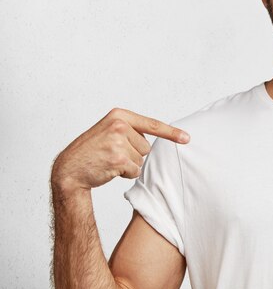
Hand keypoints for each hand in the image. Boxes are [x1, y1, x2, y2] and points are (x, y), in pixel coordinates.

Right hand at [51, 108, 189, 193]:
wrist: (69, 168)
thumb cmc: (92, 150)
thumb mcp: (110, 130)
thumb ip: (131, 130)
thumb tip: (157, 140)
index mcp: (119, 115)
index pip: (152, 124)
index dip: (172, 132)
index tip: (187, 138)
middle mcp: (120, 125)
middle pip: (147, 146)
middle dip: (134, 153)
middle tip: (112, 153)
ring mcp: (118, 141)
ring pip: (142, 159)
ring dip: (129, 164)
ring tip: (109, 160)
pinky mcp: (118, 158)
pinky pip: (135, 170)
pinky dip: (125, 173)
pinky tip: (109, 168)